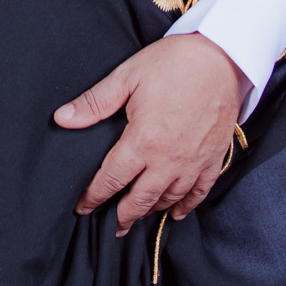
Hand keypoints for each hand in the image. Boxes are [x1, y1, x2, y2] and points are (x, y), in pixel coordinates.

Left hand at [53, 34, 248, 235]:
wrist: (223, 57)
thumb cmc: (174, 63)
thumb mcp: (127, 76)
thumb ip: (94, 102)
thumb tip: (62, 118)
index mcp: (143, 141)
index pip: (112, 180)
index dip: (94, 197)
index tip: (83, 207)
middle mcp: (169, 159)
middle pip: (141, 199)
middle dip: (123, 216)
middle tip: (112, 227)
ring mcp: (194, 162)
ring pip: (169, 199)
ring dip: (151, 211)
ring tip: (138, 218)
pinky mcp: (214, 158)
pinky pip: (199, 192)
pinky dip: (186, 206)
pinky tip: (177, 212)